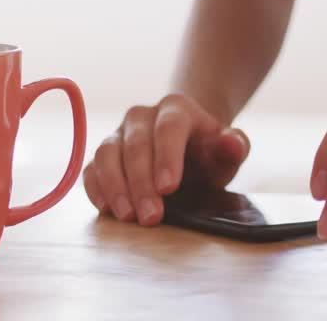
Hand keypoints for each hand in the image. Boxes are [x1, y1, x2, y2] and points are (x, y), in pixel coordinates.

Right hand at [82, 94, 250, 225]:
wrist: (187, 150)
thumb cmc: (208, 153)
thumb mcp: (228, 152)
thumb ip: (235, 146)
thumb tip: (232, 142)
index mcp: (176, 109)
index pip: (169, 127)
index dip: (167, 156)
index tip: (168, 188)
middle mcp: (142, 116)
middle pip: (136, 144)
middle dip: (142, 182)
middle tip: (151, 216)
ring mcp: (119, 134)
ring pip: (107, 152)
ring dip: (115, 186)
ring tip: (128, 216)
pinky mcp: (104, 154)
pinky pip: (91, 167)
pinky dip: (95, 187)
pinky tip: (106, 209)